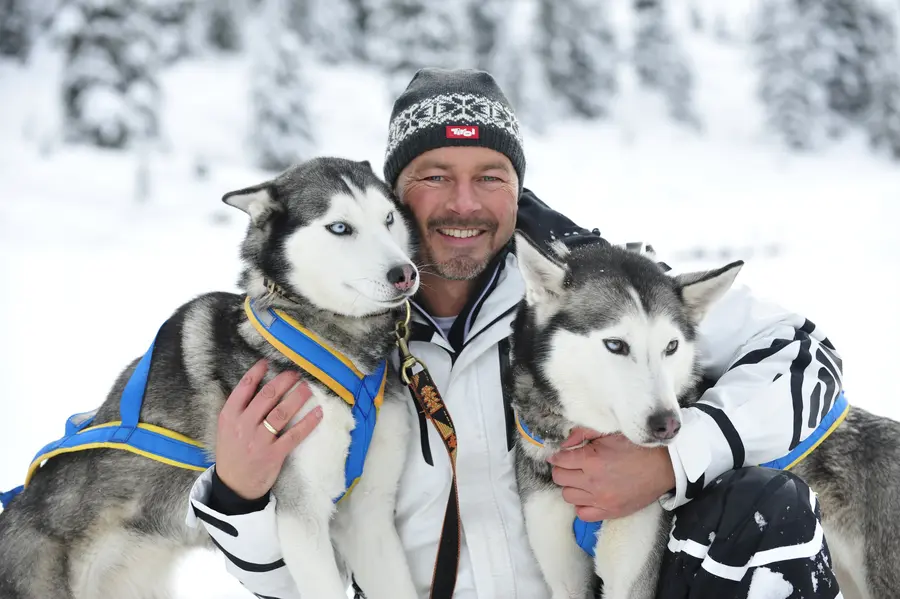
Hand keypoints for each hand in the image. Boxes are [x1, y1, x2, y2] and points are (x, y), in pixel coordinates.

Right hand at [215, 359, 320, 499]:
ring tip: (308, 388)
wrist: (234, 486)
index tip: (267, 362)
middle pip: (267, 396)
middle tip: (295, 374)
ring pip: (282, 412)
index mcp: (229, 417)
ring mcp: (259, 441)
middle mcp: (243, 426)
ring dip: (298, 397)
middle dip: (284, 381)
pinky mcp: (274, 454)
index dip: (256, 372)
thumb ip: (239, 409)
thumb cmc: (233, 453)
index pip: (243, 388)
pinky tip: (318, 413)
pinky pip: (294, 435)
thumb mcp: (226, 429)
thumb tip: (260, 386)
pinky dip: (308, 423)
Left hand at [547, 427, 675, 521]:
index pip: (560, 460)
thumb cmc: (637, 447)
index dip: (557, 456)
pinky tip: (589, 494)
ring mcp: (601, 500)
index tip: (559, 455)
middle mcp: (593, 482)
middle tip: (570, 465)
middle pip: (559, 478)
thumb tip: (564, 443)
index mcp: (592, 460)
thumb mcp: (609, 433)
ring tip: (581, 479)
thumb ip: (583, 434)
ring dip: (571, 486)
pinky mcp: (610, 512)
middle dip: (561, 469)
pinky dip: (582, 504)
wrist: (663, 467)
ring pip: (568, 496)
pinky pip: (583, 514)